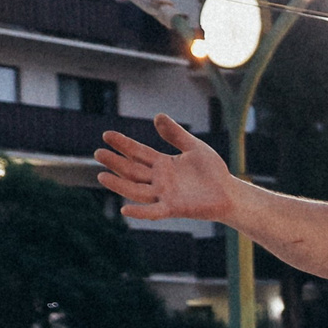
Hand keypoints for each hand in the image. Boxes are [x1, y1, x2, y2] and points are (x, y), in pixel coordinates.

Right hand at [94, 116, 237, 221]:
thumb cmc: (212, 172)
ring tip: (102, 176)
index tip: (107, 135)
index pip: (138, 153)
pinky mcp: (174, 209)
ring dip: (120, 184)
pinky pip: (154, 211)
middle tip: (98, 153)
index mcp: (163, 164)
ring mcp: (165, 195)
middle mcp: (159, 180)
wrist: (230, 193)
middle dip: (116, 162)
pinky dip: (140, 212)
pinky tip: (125, 210)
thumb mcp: (194, 148)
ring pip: (136, 190)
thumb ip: (176, 134)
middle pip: (133, 171)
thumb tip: (158, 116)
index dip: (123, 145)